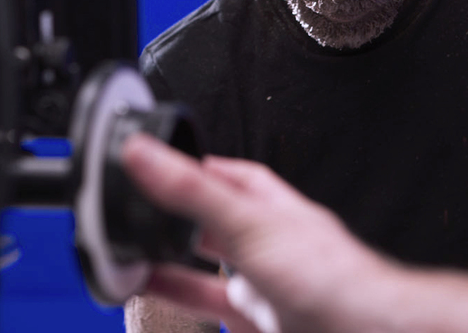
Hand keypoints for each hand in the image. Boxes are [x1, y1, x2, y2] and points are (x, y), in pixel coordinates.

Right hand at [120, 133, 392, 332]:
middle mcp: (272, 246)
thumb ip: (192, 192)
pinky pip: (211, 308)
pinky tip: (160, 296)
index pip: (231, 176)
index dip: (196, 169)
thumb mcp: (248, 225)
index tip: (158, 164)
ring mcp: (267, 288)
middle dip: (180, 220)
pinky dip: (181, 301)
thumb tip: (145, 152)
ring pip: (211, 271)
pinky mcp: (261, 324)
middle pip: (218, 224)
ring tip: (135, 258)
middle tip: (140, 214)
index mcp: (274, 210)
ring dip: (175, 265)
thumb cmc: (332, 281)